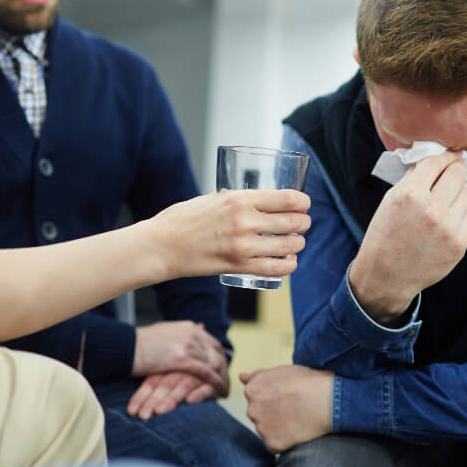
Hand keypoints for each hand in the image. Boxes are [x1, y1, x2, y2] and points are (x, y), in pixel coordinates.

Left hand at [127, 371, 223, 419]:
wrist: (216, 361)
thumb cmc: (186, 374)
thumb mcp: (168, 376)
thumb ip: (153, 386)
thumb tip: (130, 407)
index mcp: (168, 366)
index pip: (152, 381)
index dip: (141, 396)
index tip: (132, 412)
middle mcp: (182, 369)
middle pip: (166, 383)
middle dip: (153, 400)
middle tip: (144, 416)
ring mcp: (199, 374)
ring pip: (183, 384)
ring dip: (172, 398)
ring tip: (160, 411)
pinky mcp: (215, 381)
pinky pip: (207, 387)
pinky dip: (199, 393)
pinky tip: (190, 401)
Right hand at [131, 321, 228, 391]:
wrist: (126, 347)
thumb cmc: (141, 343)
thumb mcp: (165, 332)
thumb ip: (181, 335)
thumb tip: (195, 330)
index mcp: (188, 327)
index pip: (211, 342)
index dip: (217, 356)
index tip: (221, 366)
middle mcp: (192, 333)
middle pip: (215, 352)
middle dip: (222, 367)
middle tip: (227, 379)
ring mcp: (188, 345)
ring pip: (212, 363)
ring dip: (221, 376)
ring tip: (226, 386)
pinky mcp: (183, 359)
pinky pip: (205, 372)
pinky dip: (215, 381)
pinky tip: (220, 390)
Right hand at [147, 190, 310, 280]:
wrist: (162, 246)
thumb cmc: (182, 219)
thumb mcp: (212, 198)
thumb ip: (235, 198)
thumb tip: (254, 199)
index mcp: (239, 199)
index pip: (287, 199)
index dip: (303, 202)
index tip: (304, 204)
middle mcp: (245, 222)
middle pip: (293, 222)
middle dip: (304, 222)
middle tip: (303, 223)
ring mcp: (243, 246)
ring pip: (289, 246)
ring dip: (298, 244)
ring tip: (297, 242)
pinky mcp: (238, 267)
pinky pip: (274, 268)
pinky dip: (288, 265)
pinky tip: (290, 261)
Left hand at [241, 365, 332, 452]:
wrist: (330, 400)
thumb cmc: (307, 381)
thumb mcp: (281, 371)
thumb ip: (258, 375)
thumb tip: (241, 376)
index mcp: (251, 390)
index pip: (254, 398)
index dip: (272, 397)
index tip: (287, 396)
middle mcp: (252, 409)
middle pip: (258, 415)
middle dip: (272, 413)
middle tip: (293, 408)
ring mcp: (261, 428)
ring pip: (265, 430)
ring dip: (277, 428)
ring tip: (296, 418)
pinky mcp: (273, 444)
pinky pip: (274, 445)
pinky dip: (284, 442)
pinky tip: (296, 430)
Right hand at [349, 151, 466, 323]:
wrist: (386, 276)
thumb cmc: (384, 236)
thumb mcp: (390, 200)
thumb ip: (412, 178)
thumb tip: (433, 160)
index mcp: (410, 194)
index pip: (436, 162)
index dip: (444, 155)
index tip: (448, 156)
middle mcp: (432, 209)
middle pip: (457, 174)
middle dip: (455, 169)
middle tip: (453, 170)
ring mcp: (448, 228)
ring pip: (466, 194)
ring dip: (458, 191)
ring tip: (445, 198)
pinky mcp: (459, 244)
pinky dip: (459, 212)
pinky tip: (446, 218)